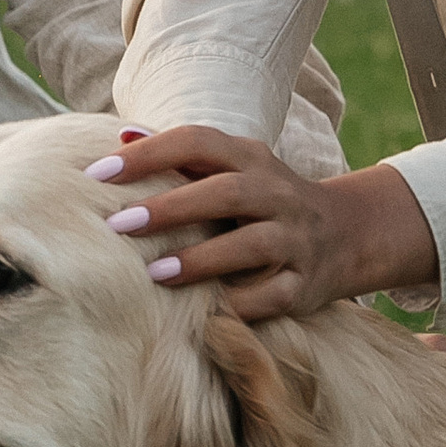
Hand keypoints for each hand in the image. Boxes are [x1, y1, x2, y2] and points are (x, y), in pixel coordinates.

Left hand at [86, 126, 439, 322]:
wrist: (348, 235)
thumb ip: (182, 155)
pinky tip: (201, 313)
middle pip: (227, 192)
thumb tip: (121, 133)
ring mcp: (295, 240)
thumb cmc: (264, 201)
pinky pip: (270, 296)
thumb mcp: (233, 168)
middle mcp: (277, 194)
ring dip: (201, 259)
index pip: (198, 143)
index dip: (149, 154)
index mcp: (252, 158)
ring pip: (251, 245)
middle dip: (171, 207)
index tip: (98, 173)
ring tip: (153, 273)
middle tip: (119, 224)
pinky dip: (237, 305)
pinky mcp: (303, 285)